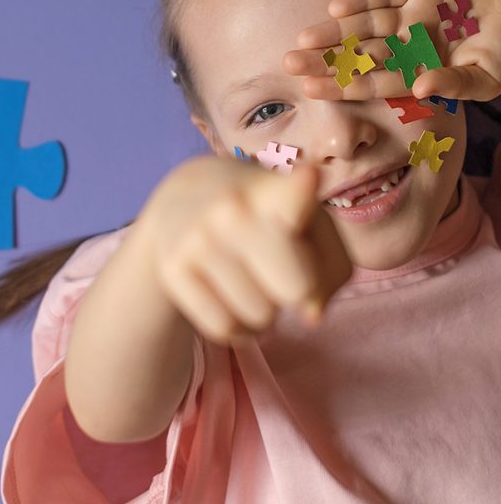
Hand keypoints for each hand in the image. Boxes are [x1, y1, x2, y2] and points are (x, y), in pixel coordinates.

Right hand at [134, 156, 351, 346]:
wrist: (182, 197)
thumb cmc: (265, 215)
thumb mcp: (309, 223)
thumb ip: (332, 269)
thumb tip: (310, 316)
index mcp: (275, 191)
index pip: (293, 192)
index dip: (303, 185)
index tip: (309, 174)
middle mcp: (233, 209)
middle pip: (295, 290)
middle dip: (292, 289)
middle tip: (275, 265)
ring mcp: (199, 238)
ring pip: (260, 317)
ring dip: (263, 311)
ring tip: (250, 279)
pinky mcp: (173, 267)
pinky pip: (224, 329)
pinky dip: (236, 327)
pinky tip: (231, 299)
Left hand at [283, 0, 500, 102]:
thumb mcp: (487, 78)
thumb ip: (454, 84)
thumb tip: (421, 89)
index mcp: (417, 72)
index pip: (371, 83)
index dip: (341, 86)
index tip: (309, 90)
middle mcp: (407, 46)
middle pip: (358, 55)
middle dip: (324, 60)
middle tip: (289, 64)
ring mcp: (412, 16)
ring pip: (364, 25)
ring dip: (334, 31)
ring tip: (303, 38)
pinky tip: (334, 8)